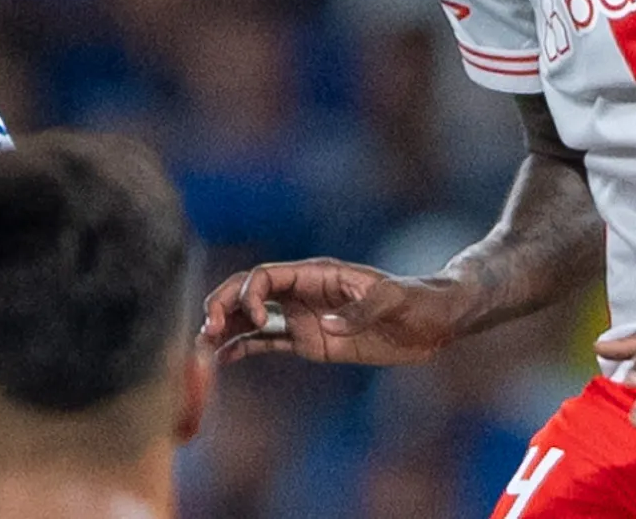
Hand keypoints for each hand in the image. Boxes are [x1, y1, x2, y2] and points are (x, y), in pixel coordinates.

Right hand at [200, 260, 472, 367]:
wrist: (434, 322)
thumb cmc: (417, 302)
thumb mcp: (395, 301)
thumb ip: (360, 311)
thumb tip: (323, 327)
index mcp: (318, 275)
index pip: (267, 276)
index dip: (249, 293)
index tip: (252, 318)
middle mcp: (303, 293)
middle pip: (249, 292)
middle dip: (224, 306)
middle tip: (207, 331)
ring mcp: (303, 317)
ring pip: (252, 318)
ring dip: (226, 329)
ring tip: (201, 350)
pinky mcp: (310, 341)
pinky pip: (268, 342)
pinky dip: (243, 348)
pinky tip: (223, 360)